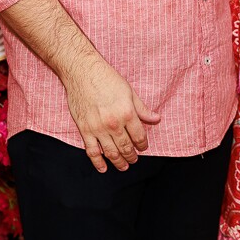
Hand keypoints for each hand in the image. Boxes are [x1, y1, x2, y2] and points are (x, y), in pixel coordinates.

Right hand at [62, 58, 160, 172]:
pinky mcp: (84, 130)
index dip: (142, 145)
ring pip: (110, 152)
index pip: (139, 136)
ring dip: (118, 162)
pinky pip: (92, 151)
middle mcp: (114, 124)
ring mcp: (98, 128)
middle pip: (125, 147)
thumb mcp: (129, 91)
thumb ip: (142, 108)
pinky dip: (98, 162)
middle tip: (134, 160)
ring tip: (123, 166)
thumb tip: (156, 118)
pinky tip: (103, 168)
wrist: (82, 72)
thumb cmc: (106, 78)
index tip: (143, 148)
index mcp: (127, 113)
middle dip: (131, 156)